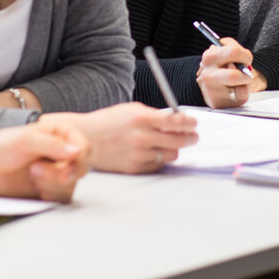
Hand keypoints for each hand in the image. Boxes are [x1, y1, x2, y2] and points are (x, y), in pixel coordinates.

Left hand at [0, 115, 90, 201]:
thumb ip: (51, 144)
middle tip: (35, 169)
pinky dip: (49, 195)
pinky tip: (35, 186)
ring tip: (32, 174)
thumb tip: (77, 152)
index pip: (84, 148)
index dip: (78, 160)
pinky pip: (62, 197)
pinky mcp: (52, 188)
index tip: (63, 167)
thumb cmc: (3, 147)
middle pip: (81, 169)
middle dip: (58, 174)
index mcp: (62, 134)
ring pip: (71, 185)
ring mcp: (59, 171)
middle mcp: (64, 153)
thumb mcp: (25, 139)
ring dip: (50, 184)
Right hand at [50, 103, 197, 173]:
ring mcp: (138, 154)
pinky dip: (160, 159)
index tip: (194, 123)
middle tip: (193, 136)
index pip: (176, 122)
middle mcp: (142, 137)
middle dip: (190, 138)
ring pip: (172, 155)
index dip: (190, 123)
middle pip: (179, 141)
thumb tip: (178, 120)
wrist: (85, 139)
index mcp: (142, 118)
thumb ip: (154, 115)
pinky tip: (154, 152)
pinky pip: (158, 165)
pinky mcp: (135, 168)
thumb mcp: (132, 110)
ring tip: (170, 144)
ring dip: (175, 149)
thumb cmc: (109, 122)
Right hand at [196, 38, 257, 107]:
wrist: (211, 80)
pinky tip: (236, 89)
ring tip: (239, 81)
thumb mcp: (225, 47)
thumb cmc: (221, 64)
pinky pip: (240, 97)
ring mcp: (210, 91)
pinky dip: (243, 93)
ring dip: (245, 83)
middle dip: (245, 74)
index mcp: (209, 58)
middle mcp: (207, 75)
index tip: (247, 58)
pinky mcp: (217, 103)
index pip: (233, 52)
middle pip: (233, 76)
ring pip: (240, 89)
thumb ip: (233, 47)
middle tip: (245, 72)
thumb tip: (241, 62)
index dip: (245, 56)